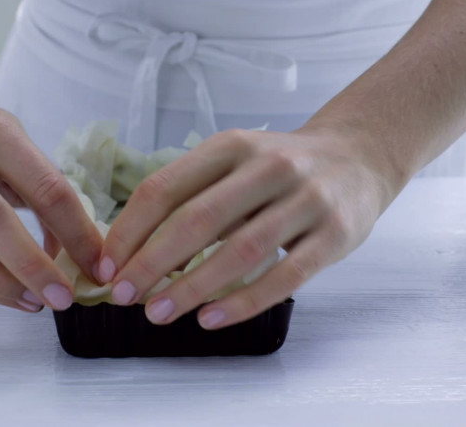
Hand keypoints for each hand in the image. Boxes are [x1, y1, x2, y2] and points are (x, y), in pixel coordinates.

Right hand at [0, 86, 102, 312]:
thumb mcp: (19, 144)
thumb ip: (46, 193)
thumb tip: (76, 254)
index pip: (42, 186)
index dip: (76, 231)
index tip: (99, 266)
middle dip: (30, 265)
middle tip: (64, 297)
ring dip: (0, 283)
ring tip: (37, 303)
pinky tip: (10, 294)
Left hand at [97, 126, 399, 328]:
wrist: (360, 157)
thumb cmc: (282, 169)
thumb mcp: (236, 161)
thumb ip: (193, 196)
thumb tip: (133, 253)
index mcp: (231, 146)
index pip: (165, 188)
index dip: (129, 231)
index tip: (106, 266)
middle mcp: (268, 167)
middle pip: (197, 219)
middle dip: (151, 263)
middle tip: (122, 296)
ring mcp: (306, 200)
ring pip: (240, 250)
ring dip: (192, 287)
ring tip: (158, 314)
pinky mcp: (335, 234)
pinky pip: (286, 275)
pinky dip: (244, 301)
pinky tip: (211, 319)